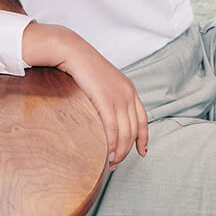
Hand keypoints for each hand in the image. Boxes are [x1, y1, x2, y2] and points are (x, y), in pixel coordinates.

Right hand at [22, 22, 147, 167]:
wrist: (72, 51)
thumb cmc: (82, 68)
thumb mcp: (103, 83)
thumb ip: (109, 98)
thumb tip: (106, 116)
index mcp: (130, 90)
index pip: (143, 120)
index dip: (144, 138)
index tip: (142, 152)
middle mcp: (128, 95)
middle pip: (133, 131)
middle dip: (127, 151)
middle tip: (116, 164)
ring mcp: (119, 98)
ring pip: (124, 134)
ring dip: (118, 152)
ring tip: (110, 163)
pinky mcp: (106, 101)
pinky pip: (112, 129)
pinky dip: (111, 145)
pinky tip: (107, 154)